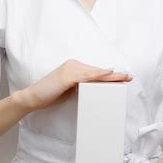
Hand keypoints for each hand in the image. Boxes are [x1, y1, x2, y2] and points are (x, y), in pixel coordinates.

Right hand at [17, 59, 131, 111]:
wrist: (33, 98)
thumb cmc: (50, 94)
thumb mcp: (69, 90)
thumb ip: (80, 86)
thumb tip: (94, 90)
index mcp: (74, 67)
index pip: (95, 71)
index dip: (110, 75)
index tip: (123, 78)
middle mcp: (73, 64)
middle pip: (98, 71)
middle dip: (114, 75)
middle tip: (129, 77)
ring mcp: (70, 68)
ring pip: (95, 72)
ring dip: (111, 75)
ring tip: (124, 78)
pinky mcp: (68, 75)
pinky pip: (87, 75)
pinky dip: (98, 75)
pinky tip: (108, 74)